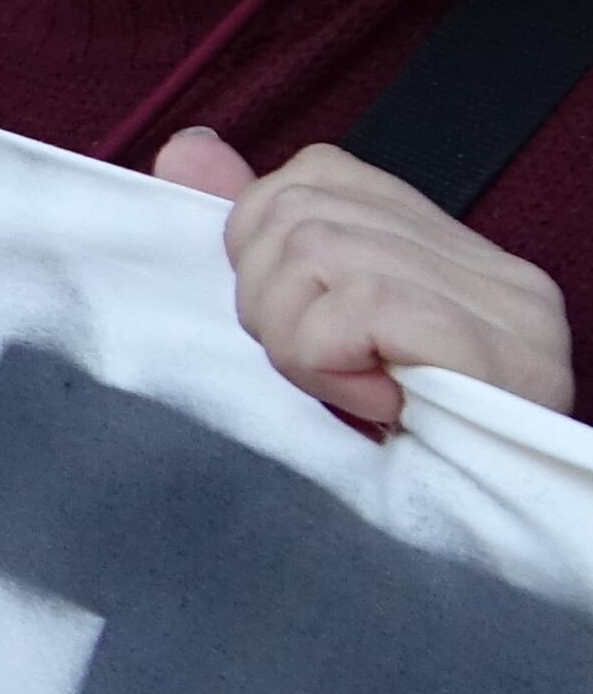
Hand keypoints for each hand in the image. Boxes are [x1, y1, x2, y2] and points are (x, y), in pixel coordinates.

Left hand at [155, 130, 574, 430]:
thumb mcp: (309, 336)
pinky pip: (361, 306)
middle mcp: (490, 268)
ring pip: (317, 253)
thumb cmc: (388, 449)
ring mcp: (505, 308)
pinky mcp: (500, 352)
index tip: (292, 323)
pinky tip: (371, 403)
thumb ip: (256, 240)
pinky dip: (331, 359)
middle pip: (300, 215)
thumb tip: (188, 149)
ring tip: (343, 389)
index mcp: (447, 250)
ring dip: (295, 338)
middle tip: (316, 371)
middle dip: (269, 303)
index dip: (263, 246)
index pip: (315, 176)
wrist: (481, 543)